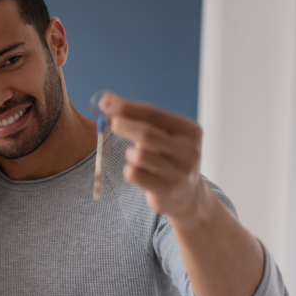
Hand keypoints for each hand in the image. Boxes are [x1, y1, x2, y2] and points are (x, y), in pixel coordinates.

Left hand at [101, 93, 210, 222]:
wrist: (187, 195)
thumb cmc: (168, 158)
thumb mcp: (164, 136)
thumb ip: (140, 119)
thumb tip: (106, 100)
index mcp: (190, 131)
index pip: (153, 114)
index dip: (127, 107)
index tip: (105, 101)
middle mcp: (189, 151)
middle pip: (146, 134)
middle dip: (124, 125)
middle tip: (110, 123)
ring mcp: (179, 172)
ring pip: (138, 156)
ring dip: (130, 154)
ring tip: (137, 158)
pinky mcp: (166, 190)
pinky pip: (134, 174)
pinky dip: (129, 170)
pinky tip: (139, 173)